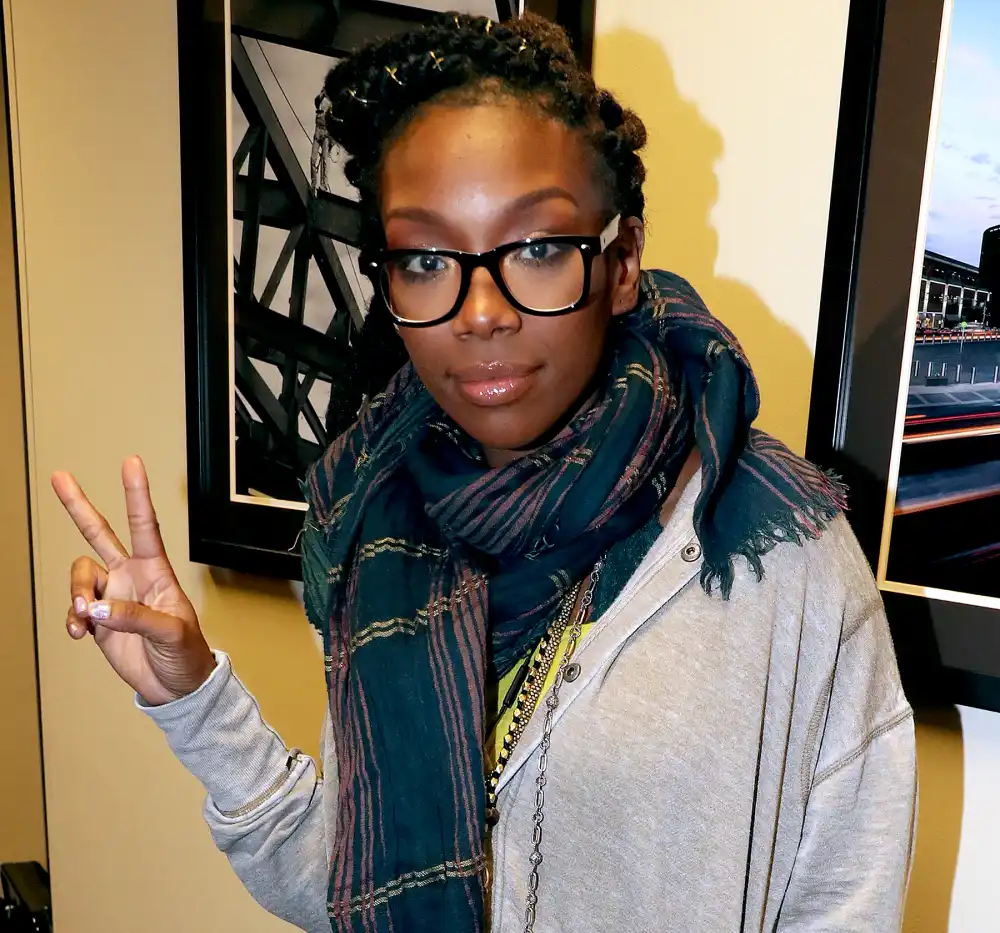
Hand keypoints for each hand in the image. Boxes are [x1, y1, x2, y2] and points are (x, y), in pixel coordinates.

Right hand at [51, 456, 216, 705]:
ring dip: (75, 594)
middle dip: (79, 506)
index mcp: (156, 571)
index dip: (137, 494)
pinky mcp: (98, 620)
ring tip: (83, 618)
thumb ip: (134, 617)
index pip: (144, 526)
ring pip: (79, 576)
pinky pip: (74, 609)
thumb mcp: (171, 633)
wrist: (175, 686)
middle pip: (100, 534)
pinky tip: (79, 633)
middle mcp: (131, 576)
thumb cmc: (186, 654)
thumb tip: (95, 608)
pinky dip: (71, 620)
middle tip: (60, 477)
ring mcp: (112, 597)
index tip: (131, 462)